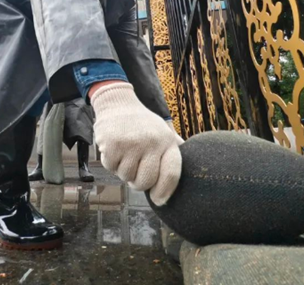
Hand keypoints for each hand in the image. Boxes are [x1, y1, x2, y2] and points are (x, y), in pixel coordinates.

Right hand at [90, 82, 181, 205]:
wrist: (117, 102)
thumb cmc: (142, 123)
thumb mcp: (163, 132)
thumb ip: (174, 149)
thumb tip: (193, 169)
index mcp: (167, 141)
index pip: (171, 174)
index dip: (165, 192)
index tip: (159, 200)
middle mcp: (152, 142)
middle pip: (145, 182)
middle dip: (138, 182)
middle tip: (135, 169)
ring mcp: (132, 143)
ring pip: (126, 177)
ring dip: (123, 170)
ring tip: (125, 153)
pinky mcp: (113, 144)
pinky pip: (111, 168)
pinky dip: (110, 163)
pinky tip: (114, 149)